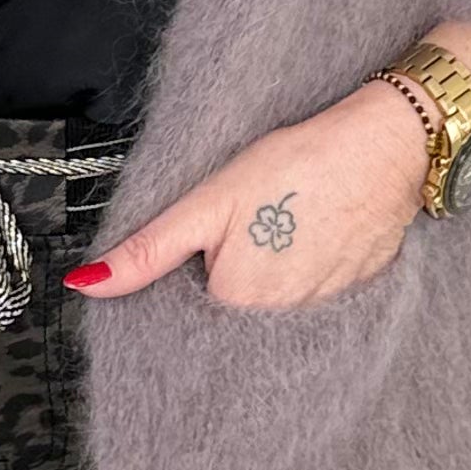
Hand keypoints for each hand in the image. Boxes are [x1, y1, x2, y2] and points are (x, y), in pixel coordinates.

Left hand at [66, 77, 429, 309]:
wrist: (385, 146)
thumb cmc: (296, 165)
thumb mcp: (207, 201)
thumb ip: (148, 251)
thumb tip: (85, 284)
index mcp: (237, 303)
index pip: (194, 313)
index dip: (195, 277)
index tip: (211, 242)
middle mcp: (281, 323)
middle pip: (236, 315)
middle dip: (232, 281)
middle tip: (251, 226)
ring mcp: (325, 312)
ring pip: (278, 309)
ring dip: (273, 280)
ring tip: (284, 228)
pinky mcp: (359, 294)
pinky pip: (318, 300)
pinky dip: (310, 275)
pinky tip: (315, 238)